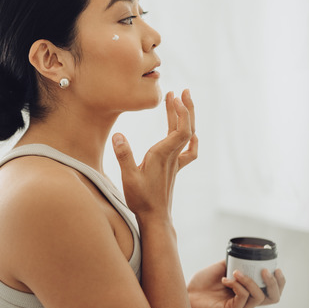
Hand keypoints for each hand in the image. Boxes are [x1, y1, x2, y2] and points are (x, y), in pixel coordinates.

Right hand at [112, 90, 197, 219]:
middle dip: (186, 107)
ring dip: (185, 117)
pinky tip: (189, 132)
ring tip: (178, 100)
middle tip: (181, 90)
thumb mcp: (128, 177)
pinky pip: (188, 150)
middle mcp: (172, 156)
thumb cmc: (141, 199)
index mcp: (163, 155)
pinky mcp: (174, 167)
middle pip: (187, 127)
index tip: (174, 96)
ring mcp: (175, 162)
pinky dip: (190, 138)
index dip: (181, 112)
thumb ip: (124, 156)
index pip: (181, 130)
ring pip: (186, 135)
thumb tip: (118, 135)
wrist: (155, 217)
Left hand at [187, 260, 285, 307]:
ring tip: (235, 272)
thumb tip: (244, 251)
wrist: (185, 293)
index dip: (279, 282)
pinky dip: (237, 285)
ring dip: (249, 280)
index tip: (276, 268)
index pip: (272, 292)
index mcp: (248, 293)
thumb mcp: (221, 269)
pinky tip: (226, 279)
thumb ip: (233, 263)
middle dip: (273, 283)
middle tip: (264, 271)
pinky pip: (243, 297)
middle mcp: (247, 302)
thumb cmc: (201, 283)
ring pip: (258, 296)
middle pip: (273, 298)